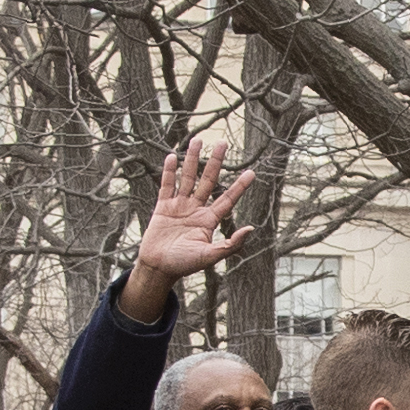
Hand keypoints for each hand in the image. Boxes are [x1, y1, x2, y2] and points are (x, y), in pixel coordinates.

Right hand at [116, 139, 260, 324]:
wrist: (157, 268)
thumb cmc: (184, 265)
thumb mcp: (209, 256)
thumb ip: (230, 244)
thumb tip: (251, 229)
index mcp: (209, 220)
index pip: (227, 199)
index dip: (239, 186)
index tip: (251, 172)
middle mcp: (196, 209)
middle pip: (208, 180)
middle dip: (215, 162)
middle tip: (223, 143)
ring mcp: (179, 206)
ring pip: (188, 178)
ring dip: (192, 160)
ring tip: (197, 141)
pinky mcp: (163, 207)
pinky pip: (167, 185)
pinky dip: (169, 171)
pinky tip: (173, 156)